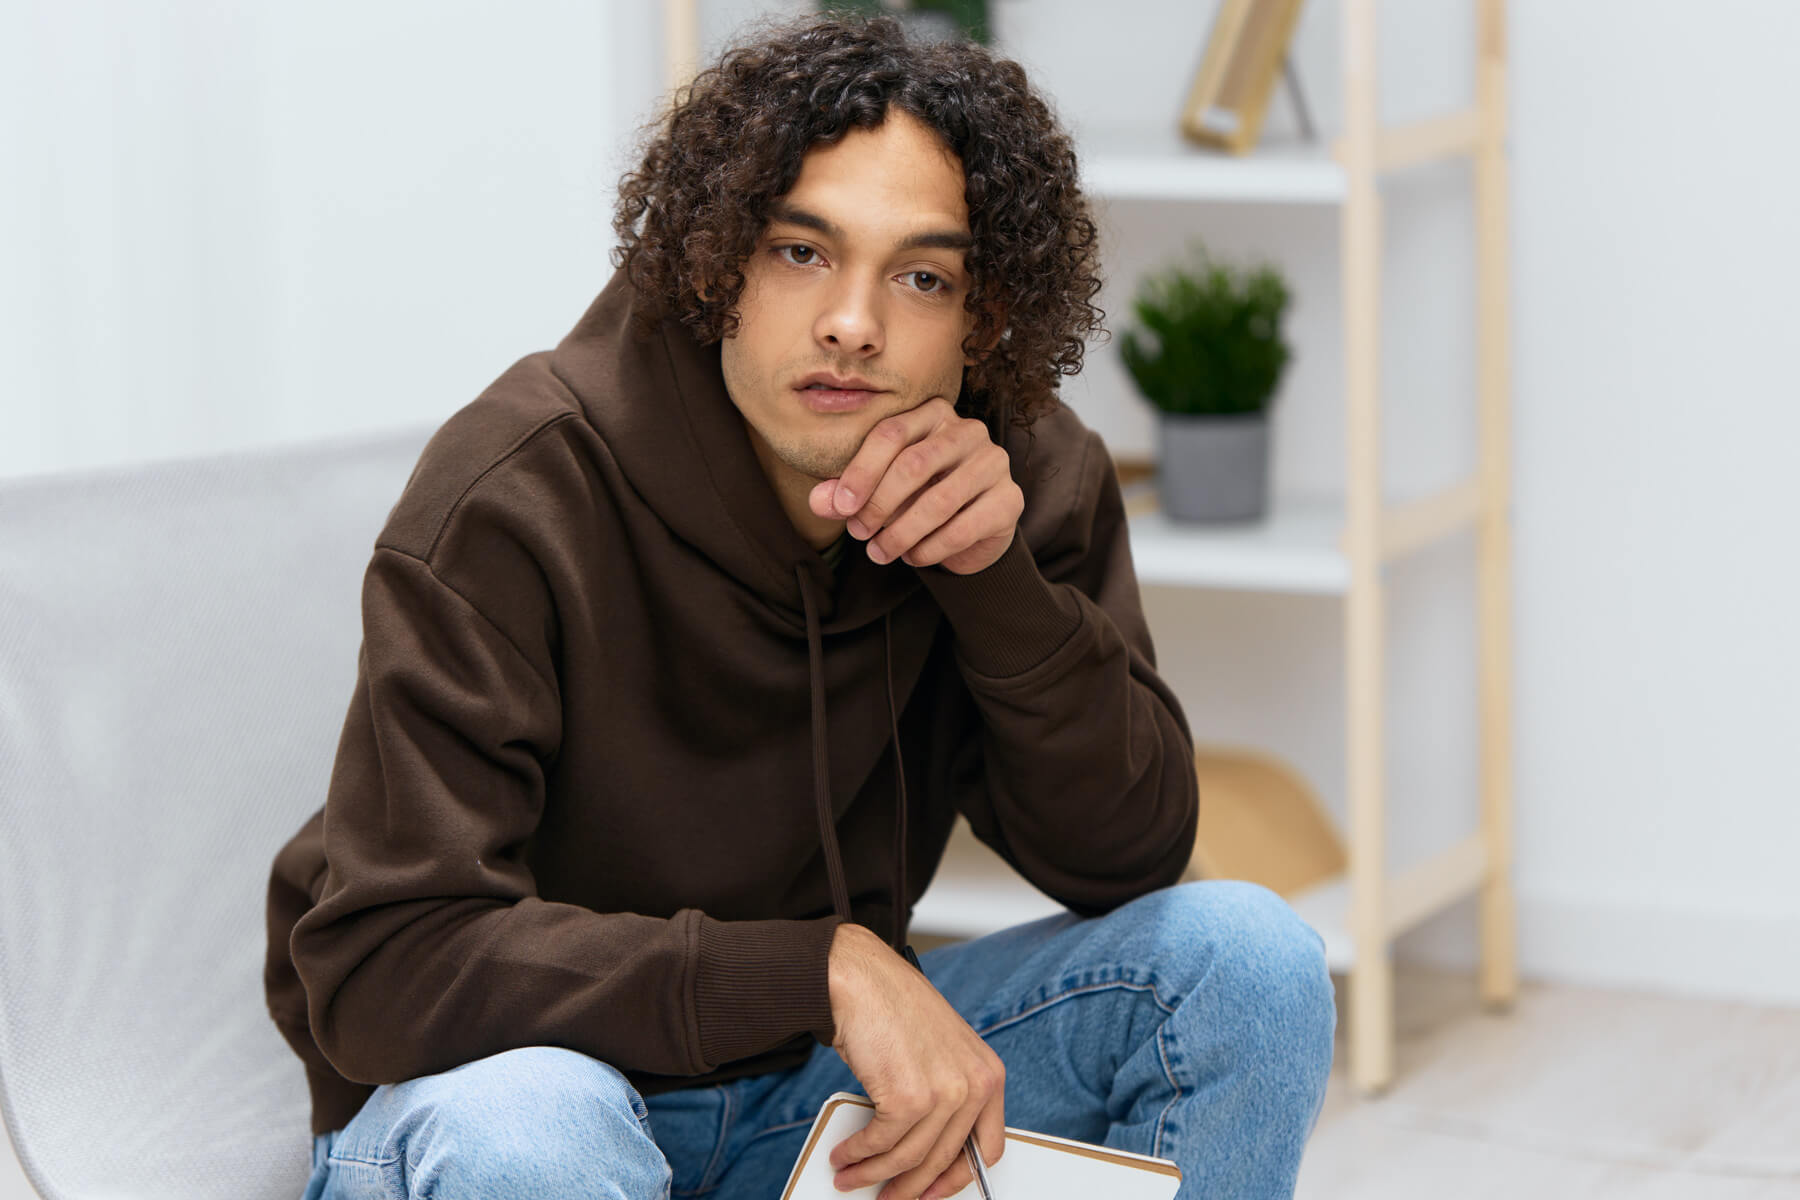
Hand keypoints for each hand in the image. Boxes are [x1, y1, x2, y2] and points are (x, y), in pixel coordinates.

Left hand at [808, 397, 1023, 575]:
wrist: (974, 529)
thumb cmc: (919, 498)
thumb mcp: (878, 492)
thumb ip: (848, 493)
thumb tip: (819, 501)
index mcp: (932, 413)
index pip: (890, 433)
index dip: (861, 471)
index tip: (841, 507)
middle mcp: (968, 430)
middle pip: (914, 464)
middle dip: (879, 505)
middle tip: (858, 534)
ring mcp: (994, 462)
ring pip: (939, 500)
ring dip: (901, 533)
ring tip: (879, 553)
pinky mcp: (1009, 499)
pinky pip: (963, 528)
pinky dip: (931, 548)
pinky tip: (913, 558)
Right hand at [827, 923, 1005, 1199]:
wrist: (860, 978)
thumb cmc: (893, 1008)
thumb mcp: (941, 1051)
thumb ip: (946, 1095)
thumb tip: (926, 1149)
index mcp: (989, 1074)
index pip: (985, 1149)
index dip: (955, 1178)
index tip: (931, 1190)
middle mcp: (974, 1085)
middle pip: (942, 1160)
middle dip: (908, 1187)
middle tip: (887, 1196)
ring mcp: (944, 1092)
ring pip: (908, 1159)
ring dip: (873, 1174)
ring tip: (850, 1176)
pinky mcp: (908, 1097)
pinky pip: (881, 1144)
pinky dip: (858, 1155)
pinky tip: (844, 1154)